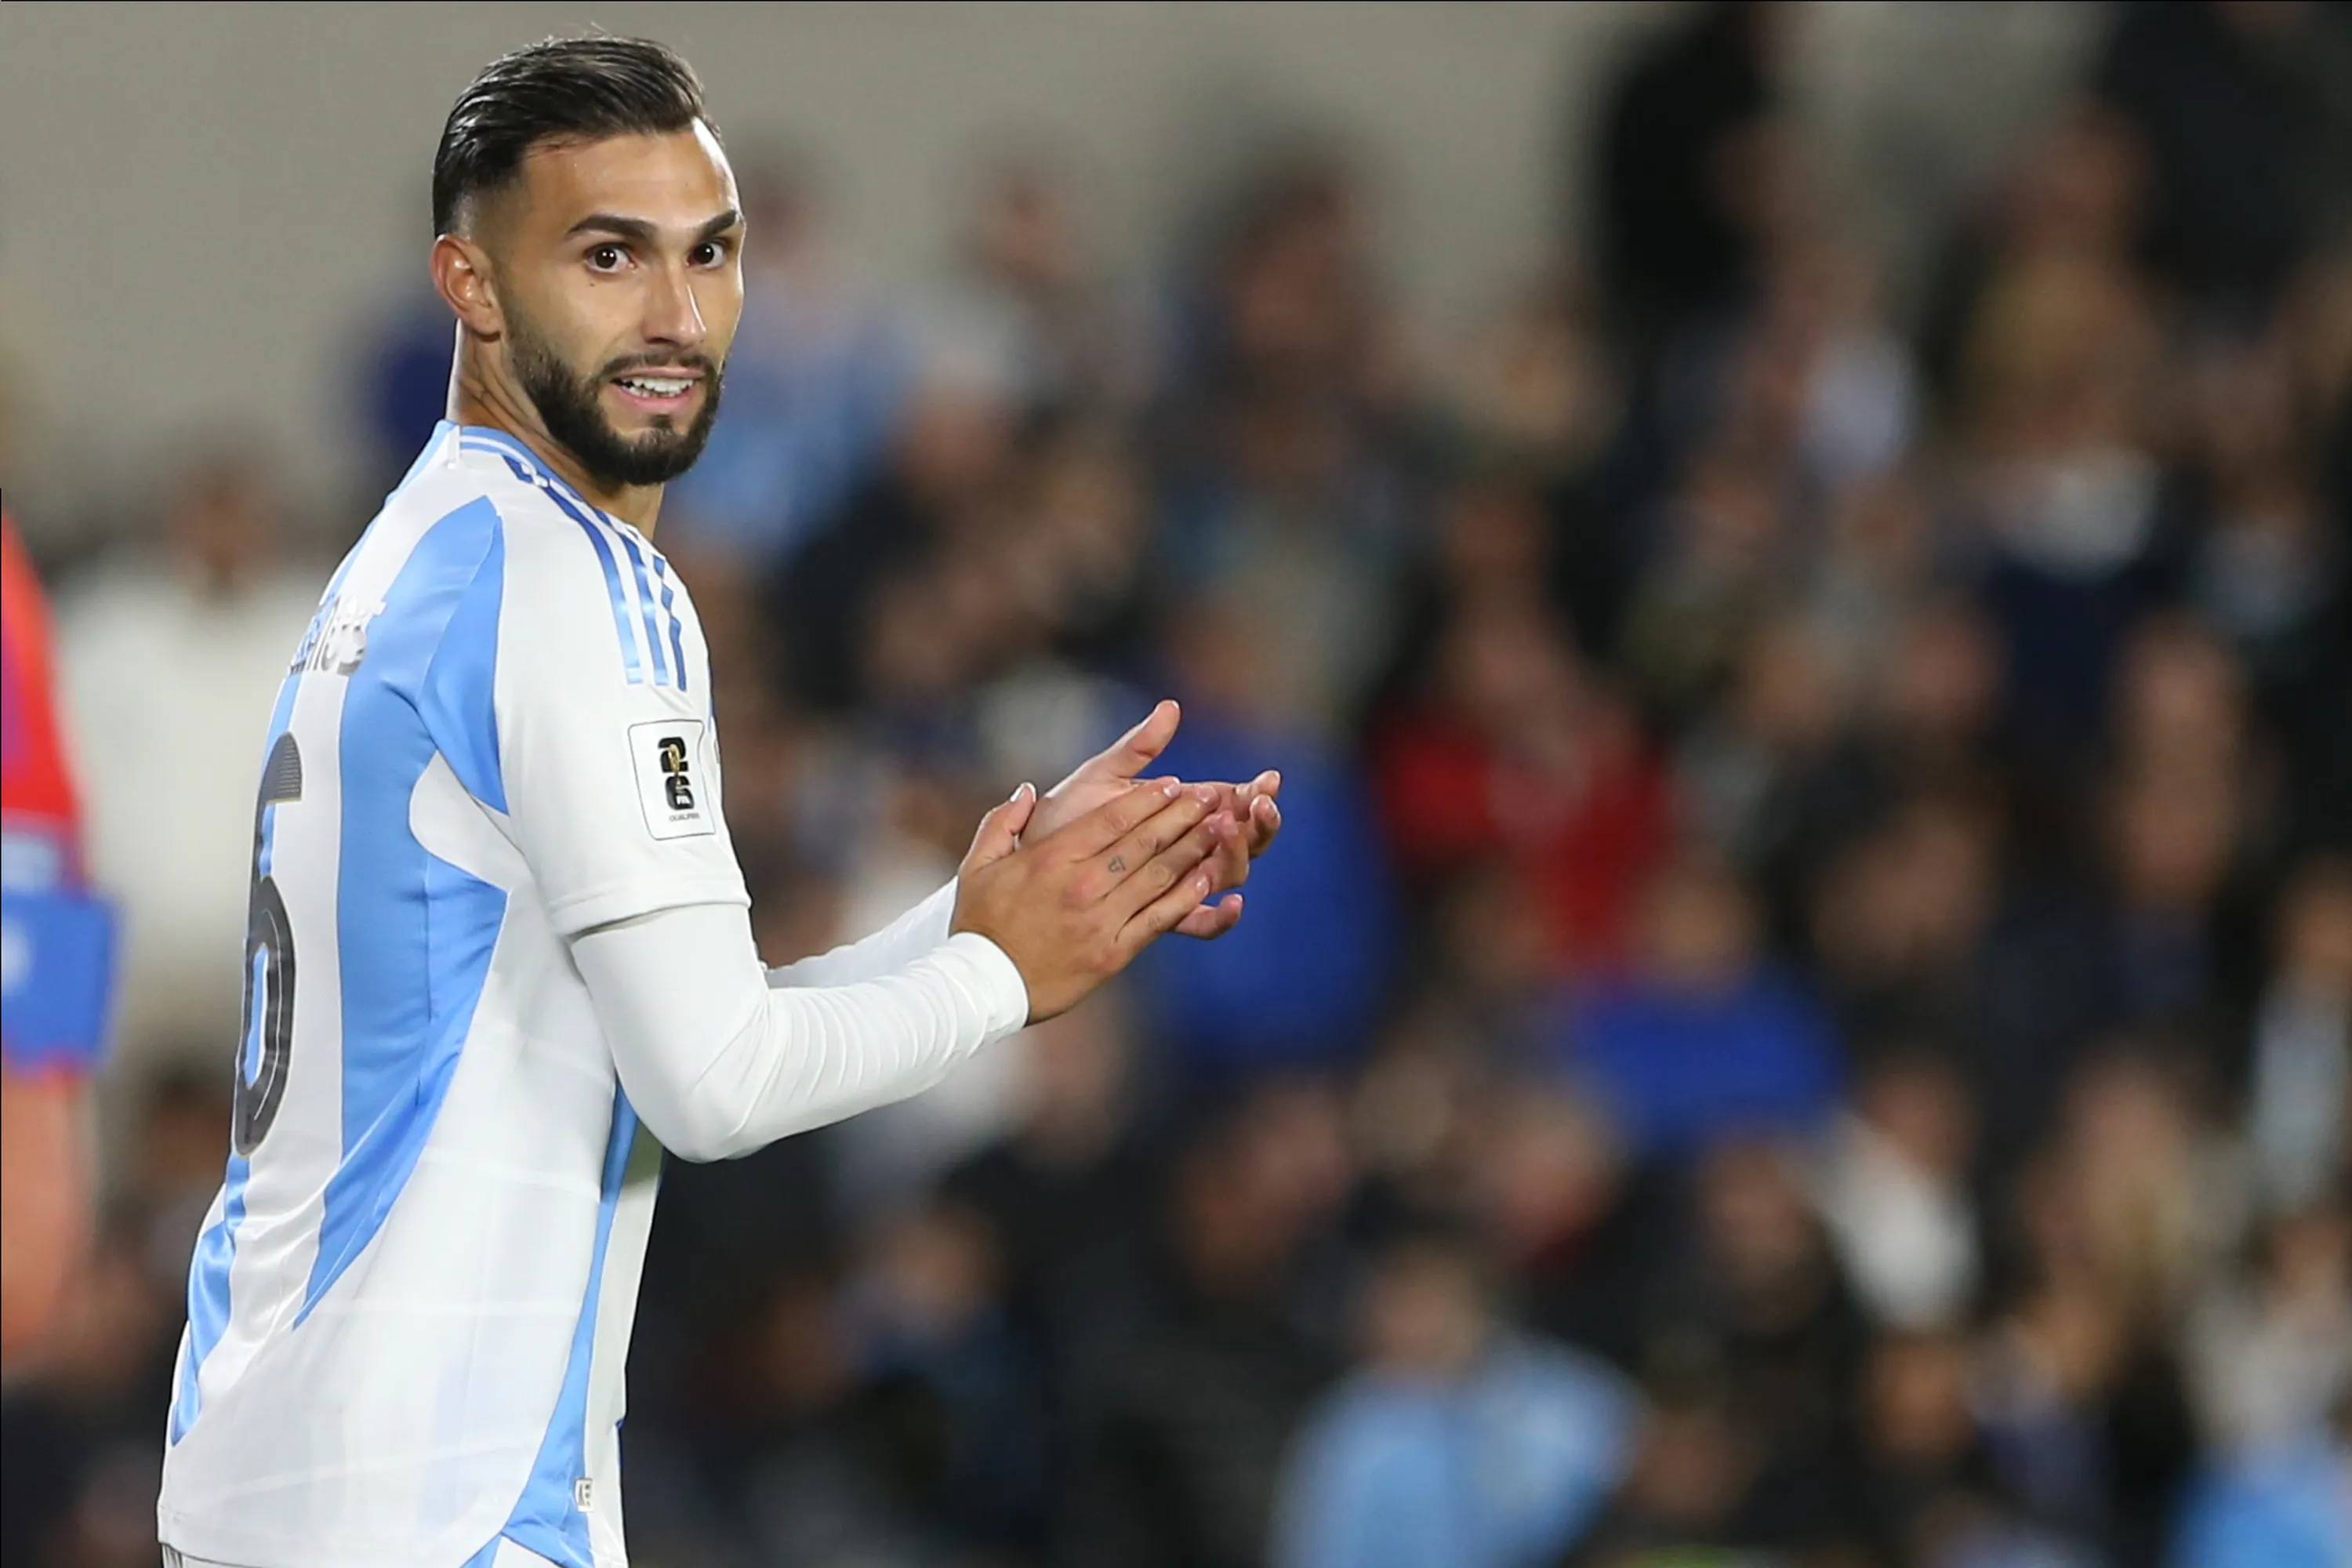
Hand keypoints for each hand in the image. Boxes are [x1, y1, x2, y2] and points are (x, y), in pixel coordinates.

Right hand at [952, 778, 1237, 1021]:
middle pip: (1143, 842)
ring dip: (1193, 849)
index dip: (1148, 799)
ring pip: (1157, 876)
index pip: (1112, 819)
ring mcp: (1100, 919)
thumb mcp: (978, 865)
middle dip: (1181, 816)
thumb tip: (1027, 790)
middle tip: (1210, 797)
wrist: (982, 987)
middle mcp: (1081, 884)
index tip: (1173, 784)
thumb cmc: (979, 924)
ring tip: (1219, 830)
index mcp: (1051, 858)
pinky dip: (1185, 897)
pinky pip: (1157, 919)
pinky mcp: (1112, 953)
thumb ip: (1002, 822)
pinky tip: (1207, 880)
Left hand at [1030, 700, 1283, 939]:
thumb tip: (1172, 706)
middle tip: (1261, 806)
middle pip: (1242, 839)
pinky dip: (1221, 918)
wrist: (1026, 866)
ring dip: (1238, 856)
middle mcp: (1184, 848)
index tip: (1268, 780)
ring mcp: (1174, 883)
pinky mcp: (1158, 916)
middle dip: (1259, 823)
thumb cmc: (1062, 818)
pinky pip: (1201, 924)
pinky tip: (1233, 905)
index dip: (1254, 793)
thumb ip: (1137, 747)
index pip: (1232, 801)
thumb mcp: (1100, 777)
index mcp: (1177, 812)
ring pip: (1227, 875)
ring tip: (1230, 833)